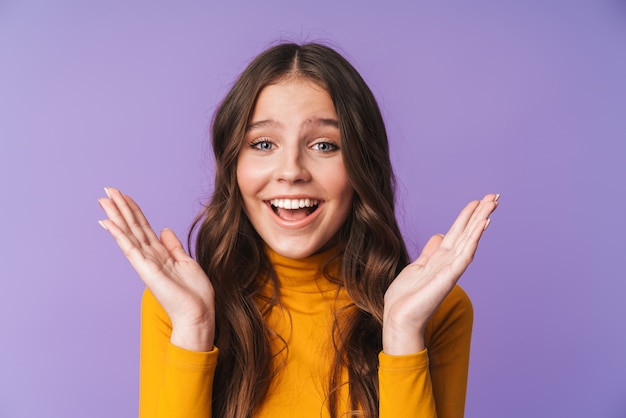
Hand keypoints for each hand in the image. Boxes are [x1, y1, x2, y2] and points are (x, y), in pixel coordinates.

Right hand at [98, 187, 214, 351]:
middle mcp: (150, 256)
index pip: (143, 228)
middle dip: (120, 208)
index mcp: (160, 254)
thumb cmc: (194, 294)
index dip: (134, 211)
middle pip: (132, 227)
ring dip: (117, 216)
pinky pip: (131, 248)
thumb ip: (173, 246)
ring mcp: (146, 263)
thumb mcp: (186, 262)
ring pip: (129, 233)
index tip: (124, 196)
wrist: (198, 314)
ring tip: (104, 199)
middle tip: (107, 190)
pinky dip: (120, 235)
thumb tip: (164, 230)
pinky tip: (109, 223)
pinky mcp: (147, 270)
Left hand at [382, 193, 498, 354]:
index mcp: (439, 258)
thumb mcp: (417, 266)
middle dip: (479, 214)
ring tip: (491, 204)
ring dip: (480, 222)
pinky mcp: (447, 278)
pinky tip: (481, 226)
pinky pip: (463, 256)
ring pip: (468, 241)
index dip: (467, 216)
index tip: (478, 200)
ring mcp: (449, 270)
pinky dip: (473, 241)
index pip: (457, 232)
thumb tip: (439, 235)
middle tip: (494, 196)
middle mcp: (448, 262)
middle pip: (466, 233)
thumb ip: (430, 252)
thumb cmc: (406, 298)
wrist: (398, 319)